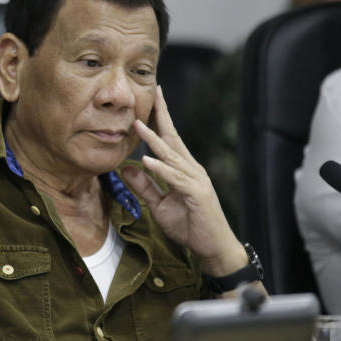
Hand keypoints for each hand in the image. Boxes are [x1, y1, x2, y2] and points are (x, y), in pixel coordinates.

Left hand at [121, 85, 246, 275]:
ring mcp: (196, 180)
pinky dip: (161, 169)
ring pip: (172, 155)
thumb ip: (145, 186)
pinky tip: (147, 160)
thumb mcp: (160, 205)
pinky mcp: (197, 194)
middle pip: (174, 138)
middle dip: (162, 115)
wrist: (213, 249)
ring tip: (137, 124)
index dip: (159, 120)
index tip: (149, 100)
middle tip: (153, 91)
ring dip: (154, 140)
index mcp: (183, 170)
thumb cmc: (189, 226)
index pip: (169, 140)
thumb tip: (127, 168)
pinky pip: (175, 179)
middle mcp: (192, 169)